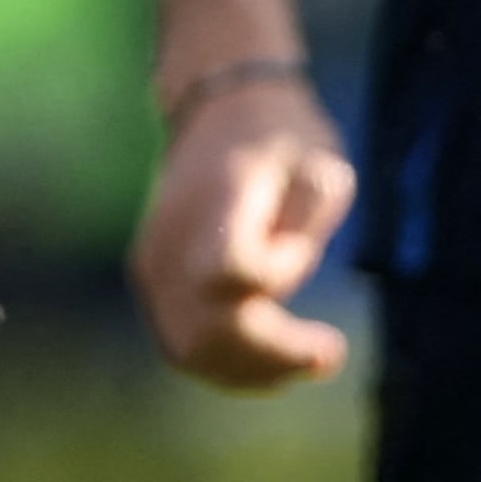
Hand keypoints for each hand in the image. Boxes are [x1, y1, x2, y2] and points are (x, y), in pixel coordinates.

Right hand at [129, 78, 356, 390]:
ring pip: (190, 349)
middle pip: (207, 327)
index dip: (275, 276)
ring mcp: (154, 260)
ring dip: (254, 370)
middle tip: (329, 352)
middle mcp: (174, 234)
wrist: (219, 111)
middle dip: (274, 354)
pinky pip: (181, 344)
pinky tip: (271, 361)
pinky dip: (227, 365)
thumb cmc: (282, 138)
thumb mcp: (320, 161)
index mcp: (219, 195)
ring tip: (306, 360)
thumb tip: (279, 282)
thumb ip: (308, 223)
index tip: (299, 249)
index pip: (230, 268)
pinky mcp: (150, 280)